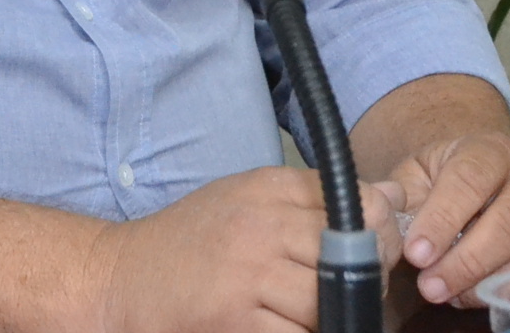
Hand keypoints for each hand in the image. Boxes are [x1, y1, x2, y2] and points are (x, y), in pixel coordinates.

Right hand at [87, 166, 406, 332]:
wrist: (118, 281)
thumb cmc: (189, 244)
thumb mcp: (245, 199)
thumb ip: (314, 197)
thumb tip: (392, 197)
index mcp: (267, 190)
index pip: (355, 201)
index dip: (382, 231)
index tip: (380, 252)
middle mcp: (259, 227)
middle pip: (351, 255)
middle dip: (368, 281)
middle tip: (361, 297)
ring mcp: (247, 278)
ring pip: (329, 303)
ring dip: (338, 318)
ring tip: (325, 318)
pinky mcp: (234, 323)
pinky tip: (293, 329)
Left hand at [387, 133, 509, 307]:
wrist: (484, 172)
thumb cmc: (446, 179)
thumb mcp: (417, 174)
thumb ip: (400, 193)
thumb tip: (382, 211)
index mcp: (490, 151)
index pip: (469, 181)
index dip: (442, 220)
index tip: (416, 255)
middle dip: (469, 261)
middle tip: (432, 287)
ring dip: (497, 285)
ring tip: (456, 298)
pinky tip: (509, 304)